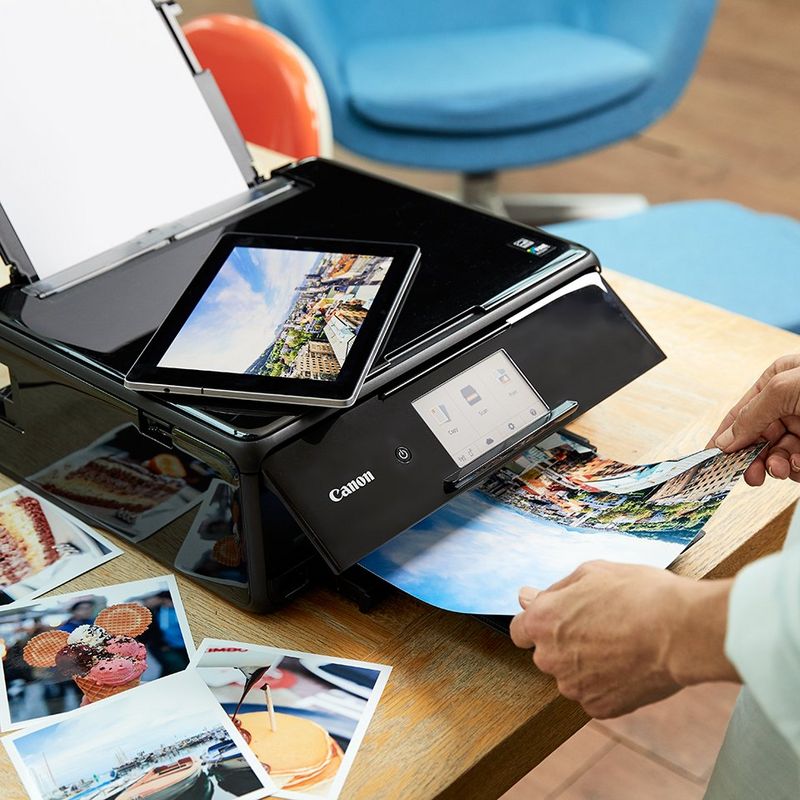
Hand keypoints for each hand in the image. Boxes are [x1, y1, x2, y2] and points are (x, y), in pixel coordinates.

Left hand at [509, 561, 738, 718]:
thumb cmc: (639, 594)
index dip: (537, 623)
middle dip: (565, 642)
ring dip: (586, 664)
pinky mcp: (599, 708)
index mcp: (542, 621)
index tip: (556, 620)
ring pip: (571, 675)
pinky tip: (630, 665)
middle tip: (602, 626)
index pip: (519, 630)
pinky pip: (595, 694)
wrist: (682, 631)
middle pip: (547, 653)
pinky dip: (607, 684)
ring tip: (622, 644)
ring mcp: (574, 686)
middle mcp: (550, 657)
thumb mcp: (592, 572)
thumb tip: (527, 596)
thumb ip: (554, 590)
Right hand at [710, 354, 799, 484]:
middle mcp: (790, 405)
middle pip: (757, 438)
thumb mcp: (785, 388)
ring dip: (776, 465)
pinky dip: (797, 469)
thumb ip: (751, 414)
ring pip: (777, 455)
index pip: (741, 413)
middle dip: (752, 457)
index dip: (725, 435)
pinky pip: (799, 465)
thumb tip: (725, 439)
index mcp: (778, 382)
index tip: (711, 459)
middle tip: (749, 474)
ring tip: (781, 468)